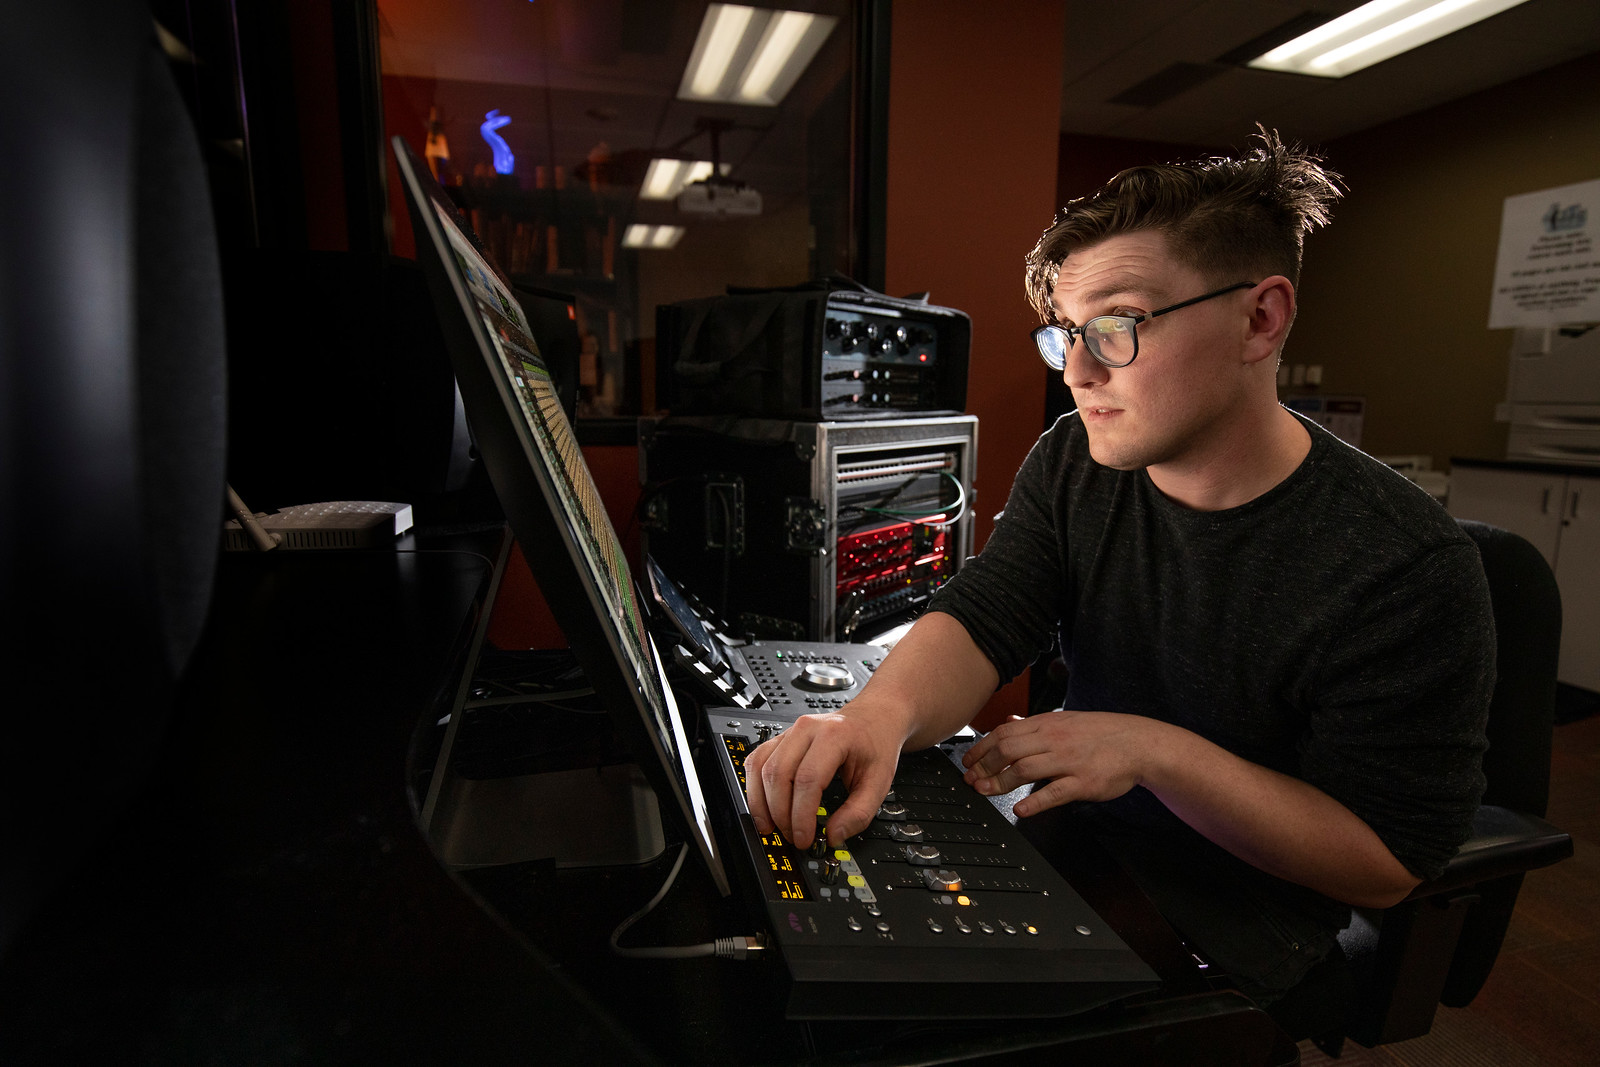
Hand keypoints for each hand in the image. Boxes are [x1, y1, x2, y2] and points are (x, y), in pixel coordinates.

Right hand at [743, 707, 904, 849]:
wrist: (873, 717)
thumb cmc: (875, 743)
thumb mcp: (879, 781)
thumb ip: (859, 813)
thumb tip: (834, 836)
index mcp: (834, 735)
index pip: (807, 779)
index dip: (801, 815)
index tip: (804, 838)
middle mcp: (807, 728)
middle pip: (779, 774)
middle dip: (781, 814)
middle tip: (793, 836)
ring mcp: (790, 731)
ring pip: (761, 768)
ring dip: (762, 803)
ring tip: (772, 827)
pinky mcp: (780, 739)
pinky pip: (755, 761)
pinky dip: (755, 788)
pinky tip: (763, 806)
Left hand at [961, 709, 1156, 817]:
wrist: (1139, 743)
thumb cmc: (1101, 733)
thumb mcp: (1065, 719)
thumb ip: (1033, 724)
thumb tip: (1007, 722)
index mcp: (1048, 723)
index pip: (1004, 733)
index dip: (981, 748)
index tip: (968, 762)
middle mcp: (1055, 740)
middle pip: (1008, 750)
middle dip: (984, 767)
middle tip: (971, 780)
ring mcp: (1069, 761)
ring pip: (1025, 769)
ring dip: (1000, 782)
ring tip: (985, 792)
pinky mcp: (1084, 782)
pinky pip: (1055, 792)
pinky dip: (1034, 802)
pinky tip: (1020, 809)